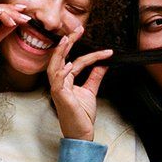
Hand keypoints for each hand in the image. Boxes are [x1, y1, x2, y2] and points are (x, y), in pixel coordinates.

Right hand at [44, 25, 111, 141]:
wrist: (81, 133)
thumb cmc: (82, 115)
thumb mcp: (91, 91)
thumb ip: (95, 77)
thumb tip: (103, 64)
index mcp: (66, 81)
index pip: (76, 62)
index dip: (92, 55)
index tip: (107, 51)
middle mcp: (60, 83)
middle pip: (60, 59)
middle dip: (67, 43)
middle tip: (77, 29)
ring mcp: (58, 90)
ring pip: (54, 67)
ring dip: (60, 53)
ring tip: (68, 40)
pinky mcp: (60, 97)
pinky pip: (58, 82)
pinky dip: (62, 72)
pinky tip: (69, 65)